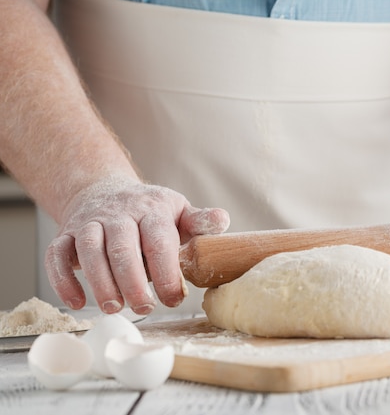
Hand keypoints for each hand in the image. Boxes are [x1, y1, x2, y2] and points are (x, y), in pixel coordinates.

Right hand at [45, 176, 229, 314]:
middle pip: (122, 247)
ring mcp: (90, 222)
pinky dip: (62, 280)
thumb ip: (200, 221)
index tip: (173, 298)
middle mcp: (118, 214)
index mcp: (152, 210)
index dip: (166, 271)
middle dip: (133, 282)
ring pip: (89, 250)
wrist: (106, 192)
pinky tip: (77, 302)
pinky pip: (56, 255)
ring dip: (101, 282)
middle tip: (145, 308)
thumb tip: (223, 221)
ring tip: (114, 308)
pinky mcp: (66, 234)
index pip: (159, 240)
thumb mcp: (179, 211)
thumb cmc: (149, 212)